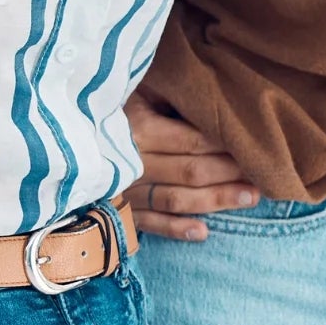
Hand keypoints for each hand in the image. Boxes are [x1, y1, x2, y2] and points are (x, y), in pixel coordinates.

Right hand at [124, 93, 256, 241]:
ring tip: (250, 199)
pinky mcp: (114, 210)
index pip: (194, 141)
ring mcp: (123, 190)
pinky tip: (203, 233)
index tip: (259, 147)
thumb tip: (215, 95)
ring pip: (175, 199)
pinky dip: (174, 229)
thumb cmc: (111, 106)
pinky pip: (148, 224)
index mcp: (138, 129)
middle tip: (266, 176)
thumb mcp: (139, 91)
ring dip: (215, 201)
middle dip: (231, 174)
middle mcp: (132, 162)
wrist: (60, 135)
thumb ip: (170, 96)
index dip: (228, 146)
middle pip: (191, 171)